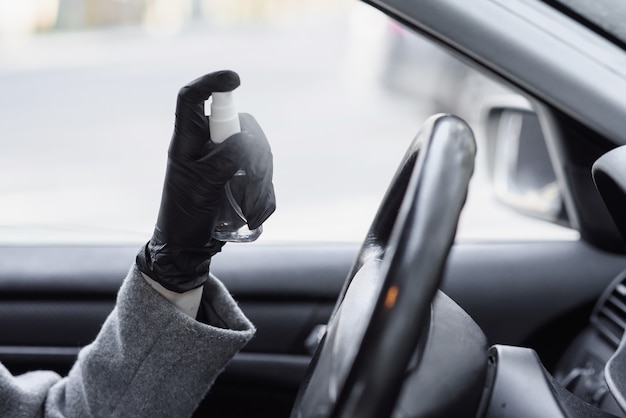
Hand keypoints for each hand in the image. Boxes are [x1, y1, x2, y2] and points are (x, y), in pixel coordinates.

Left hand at [136, 70, 275, 292]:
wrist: (189, 247)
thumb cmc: (183, 216)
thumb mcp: (199, 188)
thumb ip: (220, 161)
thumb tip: (244, 141)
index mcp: (188, 141)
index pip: (192, 99)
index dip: (211, 82)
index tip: (235, 80)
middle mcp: (208, 145)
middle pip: (241, 127)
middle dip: (254, 156)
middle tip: (251, 180)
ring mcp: (227, 160)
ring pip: (259, 153)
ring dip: (261, 184)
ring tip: (249, 211)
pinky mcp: (241, 177)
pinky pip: (265, 177)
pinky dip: (265, 197)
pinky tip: (255, 216)